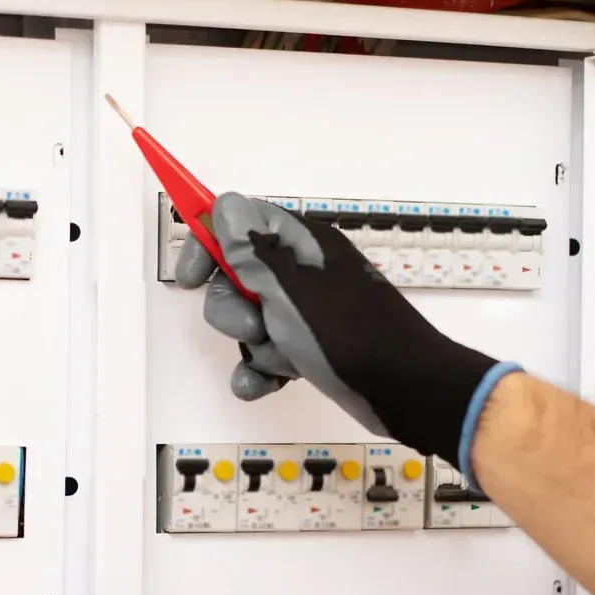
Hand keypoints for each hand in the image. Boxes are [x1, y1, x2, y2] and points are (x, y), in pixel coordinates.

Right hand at [175, 192, 512, 468]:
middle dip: (234, 309)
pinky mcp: (309, 349)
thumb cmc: (350, 333)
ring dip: (254, 346)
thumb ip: (252, 248)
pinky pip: (265, 355)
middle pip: (236, 279)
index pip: (238, 225)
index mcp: (302, 245)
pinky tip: (265, 385)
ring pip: (249, 321)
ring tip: (281, 359)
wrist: (405, 389)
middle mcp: (302, 273)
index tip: (189, 276)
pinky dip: (261, 371)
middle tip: (257, 324)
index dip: (207, 246)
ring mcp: (306, 313)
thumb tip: (224, 204)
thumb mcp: (291, 288)